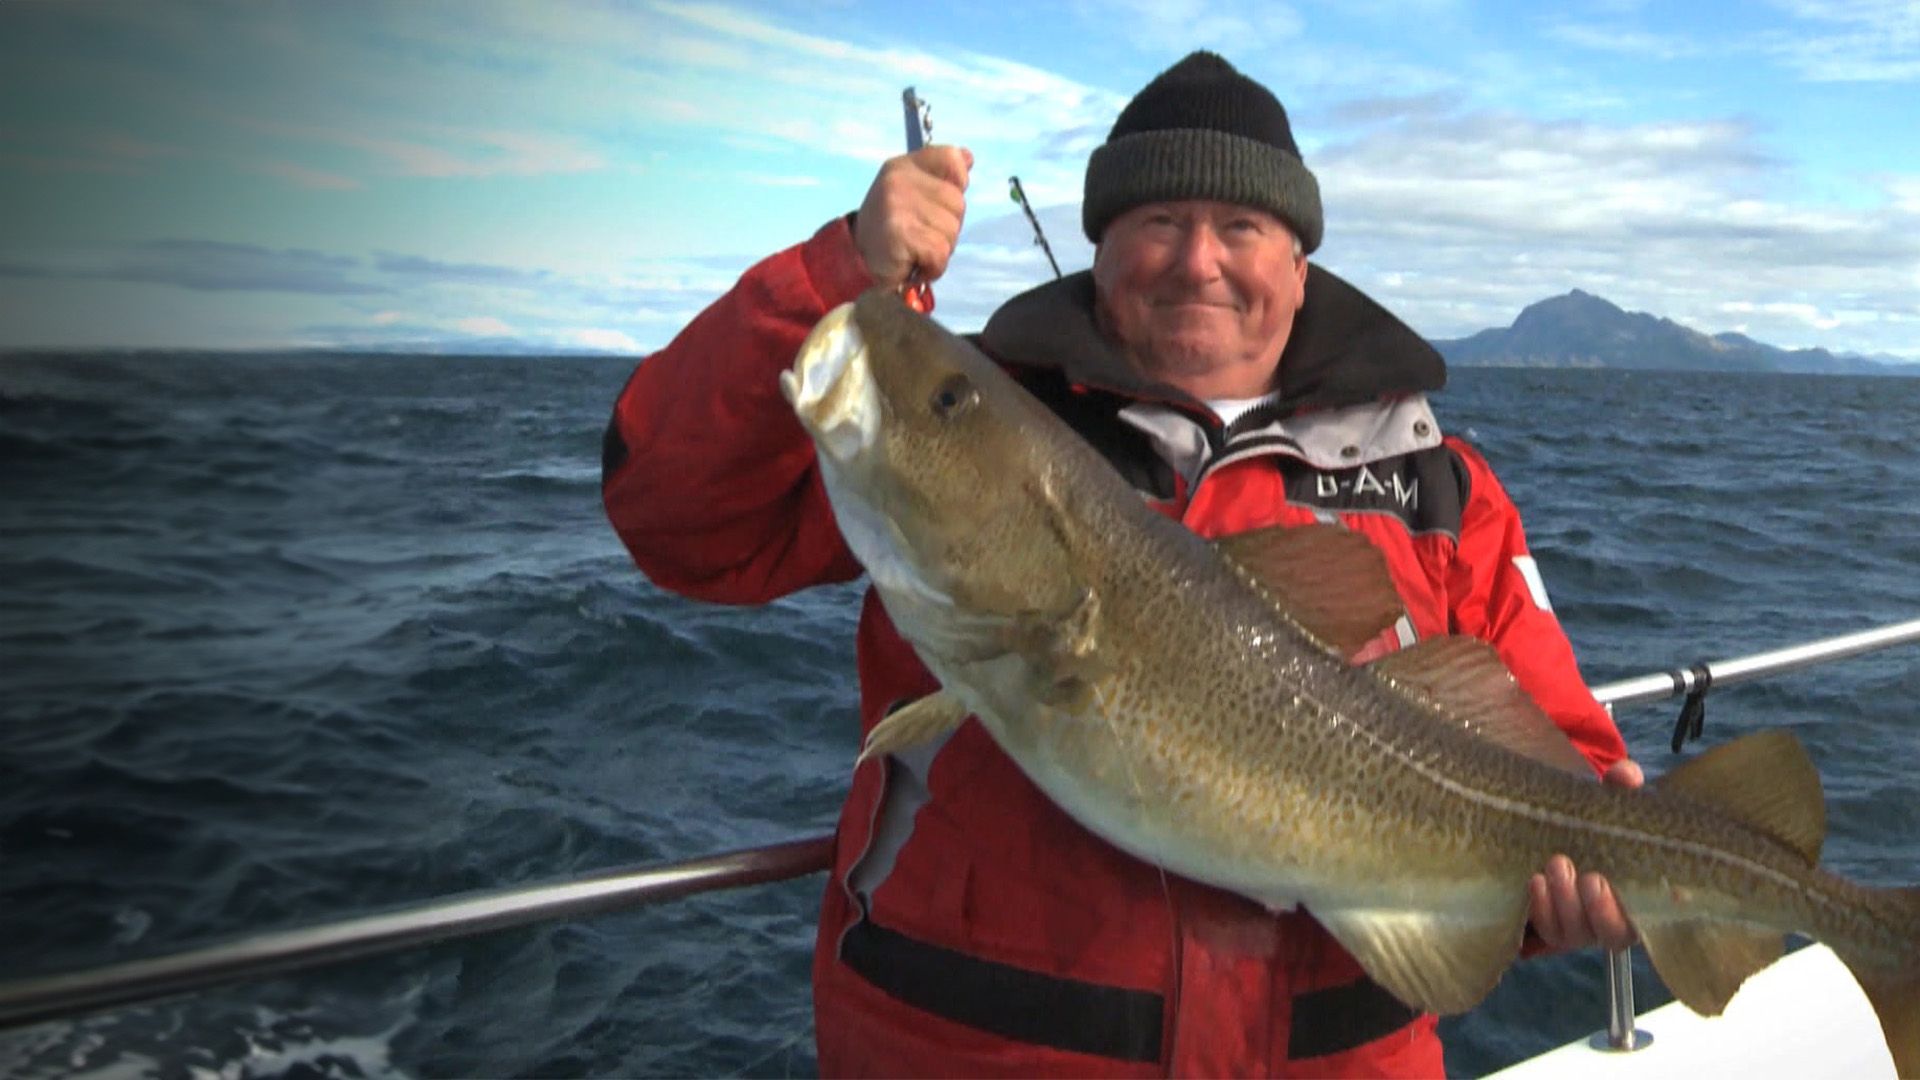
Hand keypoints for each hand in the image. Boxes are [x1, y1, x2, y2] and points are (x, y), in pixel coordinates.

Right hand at [854, 145, 971, 289]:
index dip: (957, 182)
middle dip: (946, 227)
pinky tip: (913, 264)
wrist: (856, 263)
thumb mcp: (911, 193)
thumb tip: (968, 158)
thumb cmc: (890, 230)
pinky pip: (940, 252)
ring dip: (939, 249)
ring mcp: (898, 205)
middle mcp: (898, 180)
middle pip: (958, 203)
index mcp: (903, 166)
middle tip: (919, 235)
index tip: (938, 203)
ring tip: (914, 250)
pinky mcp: (901, 233)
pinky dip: (933, 267)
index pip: (951, 159)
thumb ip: (938, 176)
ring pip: (952, 230)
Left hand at [1528, 758, 1644, 952]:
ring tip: (1554, 867)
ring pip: (1575, 932)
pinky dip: (1540, 908)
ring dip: (1564, 903)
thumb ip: (1620, 792)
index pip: (1648, 920)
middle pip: (1611, 932)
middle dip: (1598, 908)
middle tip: (1588, 878)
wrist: (1558, 839)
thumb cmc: (1598, 831)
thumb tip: (1627, 773)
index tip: (1615, 883)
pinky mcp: (1551, 927)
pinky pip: (1546, 928)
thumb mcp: (1610, 810)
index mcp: (1641, 901)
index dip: (1637, 910)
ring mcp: (1580, 929)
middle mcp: (1612, 923)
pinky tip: (1534, 882)